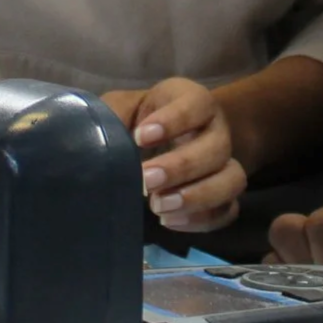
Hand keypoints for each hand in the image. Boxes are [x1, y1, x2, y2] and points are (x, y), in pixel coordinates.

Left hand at [101, 78, 246, 233]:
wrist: (162, 139)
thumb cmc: (137, 120)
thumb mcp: (122, 108)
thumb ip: (110, 116)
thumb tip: (89, 138)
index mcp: (192, 101)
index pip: (196, 104)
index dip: (174, 121)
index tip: (141, 137)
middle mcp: (216, 130)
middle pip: (218, 147)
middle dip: (181, 167)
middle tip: (145, 181)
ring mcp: (225, 163)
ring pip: (233, 179)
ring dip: (198, 197)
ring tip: (158, 207)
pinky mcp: (224, 195)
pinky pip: (229, 210)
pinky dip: (203, 220)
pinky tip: (169, 221)